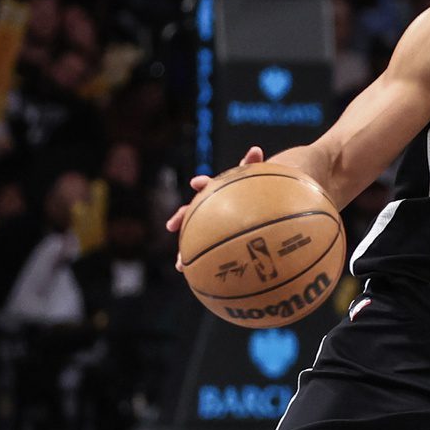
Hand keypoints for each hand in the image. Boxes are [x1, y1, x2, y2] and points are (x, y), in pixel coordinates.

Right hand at [166, 148, 264, 265]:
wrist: (258, 201)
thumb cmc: (257, 189)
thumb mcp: (258, 178)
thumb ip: (252, 164)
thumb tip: (255, 149)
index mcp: (219, 191)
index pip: (209, 185)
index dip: (203, 183)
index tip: (197, 183)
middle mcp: (210, 207)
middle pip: (192, 212)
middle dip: (181, 219)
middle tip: (171, 225)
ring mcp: (211, 223)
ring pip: (195, 236)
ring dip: (186, 250)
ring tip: (181, 265)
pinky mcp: (216, 237)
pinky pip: (209, 252)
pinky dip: (205, 265)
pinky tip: (201, 280)